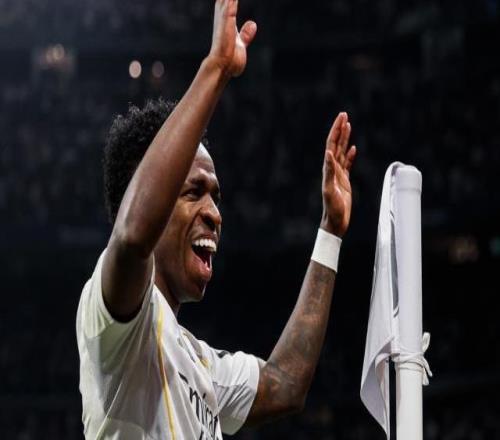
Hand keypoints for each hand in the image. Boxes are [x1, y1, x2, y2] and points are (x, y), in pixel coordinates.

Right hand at [208, 0, 256, 76]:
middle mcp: (223, 15)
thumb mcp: (242, 44)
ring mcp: (224, 16)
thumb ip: (246, 34)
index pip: (230, 0)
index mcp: (226, 20)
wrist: (223, 67)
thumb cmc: (230, 60)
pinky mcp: (227, 18)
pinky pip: (232, 0)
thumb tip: (253, 24)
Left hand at [321, 112, 356, 236]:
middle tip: (344, 115)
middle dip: (340, 129)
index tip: (341, 118)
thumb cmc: (332, 208)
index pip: (331, 145)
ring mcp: (338, 174)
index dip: (336, 131)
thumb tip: (328, 154)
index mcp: (328, 169)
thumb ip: (329, 172)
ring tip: (348, 125)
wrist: (335, 221)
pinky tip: (353, 148)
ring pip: (342, 152)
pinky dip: (350, 155)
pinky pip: (348, 164)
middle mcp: (332, 169)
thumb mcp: (329, 190)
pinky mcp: (344, 181)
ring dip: (345, 138)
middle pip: (336, 145)